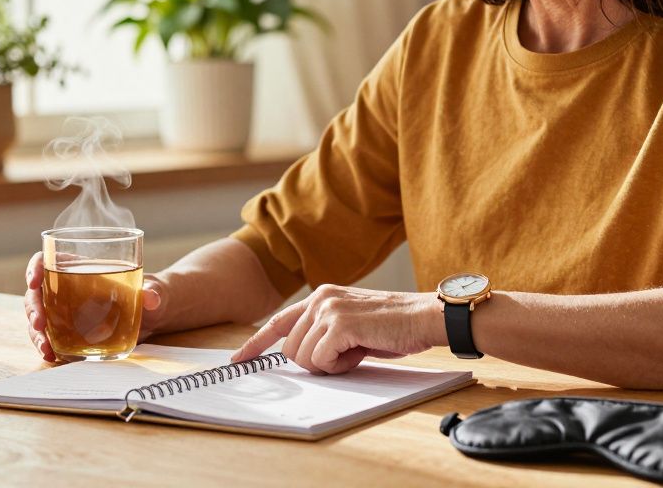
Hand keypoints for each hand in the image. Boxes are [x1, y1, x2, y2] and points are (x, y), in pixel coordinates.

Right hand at [23, 251, 169, 362]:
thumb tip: (152, 299)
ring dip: (36, 333)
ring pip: (39, 318)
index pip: (47, 260)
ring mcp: (64, 311)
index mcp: (79, 267)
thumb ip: (153, 292)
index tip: (35, 281)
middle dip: (33, 308)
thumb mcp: (153, 290)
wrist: (152, 316)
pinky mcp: (69, 331)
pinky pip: (50, 336)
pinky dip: (46, 346)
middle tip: (40, 324)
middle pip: (37, 293)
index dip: (36, 267)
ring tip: (46, 348)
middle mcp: (65, 288)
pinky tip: (52, 356)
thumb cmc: (149, 293)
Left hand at [230, 284, 443, 374]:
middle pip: (289, 349)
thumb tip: (300, 356)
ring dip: (329, 365)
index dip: (256, 343)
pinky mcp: (338, 324)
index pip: (278, 321)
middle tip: (346, 354)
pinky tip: (360, 351)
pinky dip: (339, 365)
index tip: (239, 359)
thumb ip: (324, 332)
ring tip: (356, 349)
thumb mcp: (351, 324)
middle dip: (314, 362)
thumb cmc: (393, 326)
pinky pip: (320, 361)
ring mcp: (327, 309)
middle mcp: (319, 298)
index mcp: (320, 296)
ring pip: (303, 358)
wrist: (423, 317)